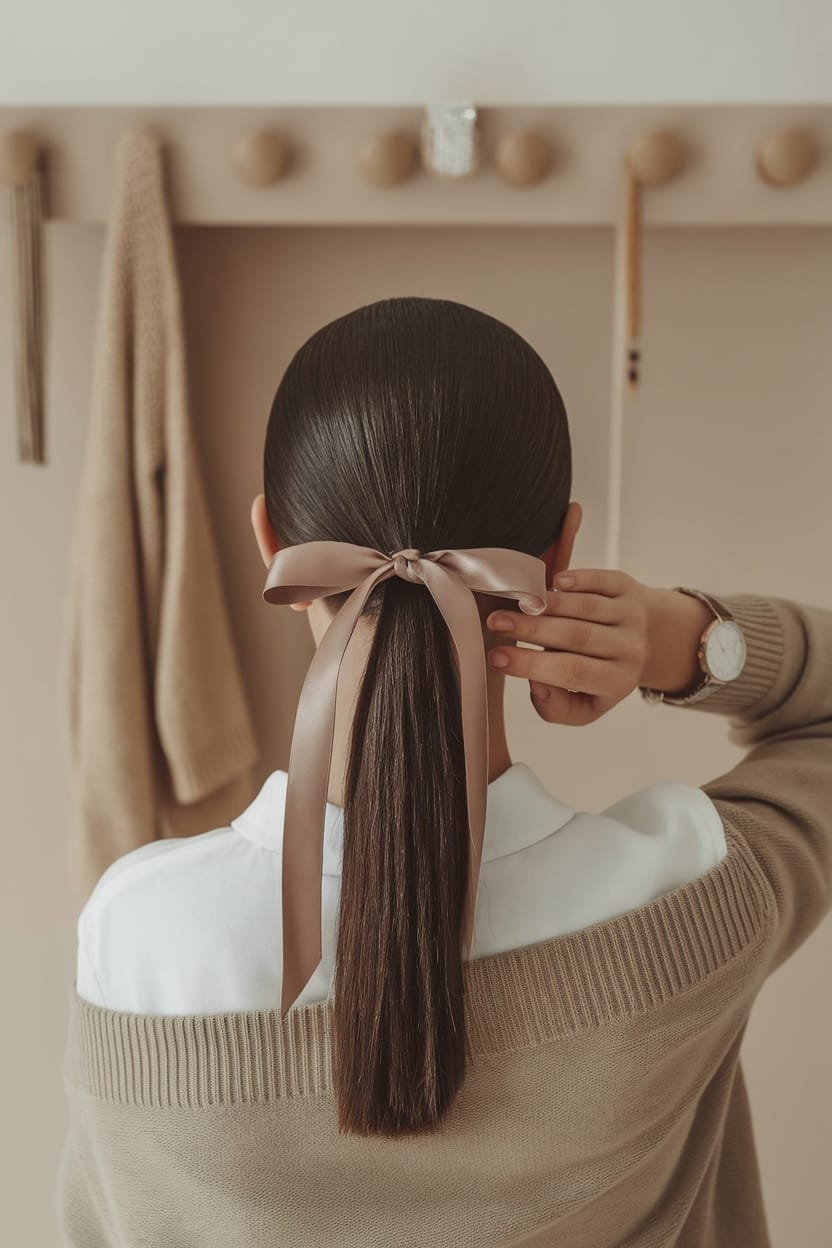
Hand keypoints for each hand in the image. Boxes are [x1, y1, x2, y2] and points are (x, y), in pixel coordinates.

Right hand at [486, 567, 653, 725]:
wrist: (646, 642)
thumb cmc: (603, 676)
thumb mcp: (584, 707)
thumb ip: (556, 707)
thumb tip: (535, 682)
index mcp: (617, 681)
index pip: (571, 672)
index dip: (531, 664)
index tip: (496, 657)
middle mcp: (629, 648)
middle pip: (576, 636)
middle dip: (530, 628)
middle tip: (496, 623)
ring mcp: (631, 615)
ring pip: (584, 607)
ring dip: (545, 603)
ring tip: (513, 604)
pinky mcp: (628, 587)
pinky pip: (600, 580)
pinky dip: (577, 579)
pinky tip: (553, 582)